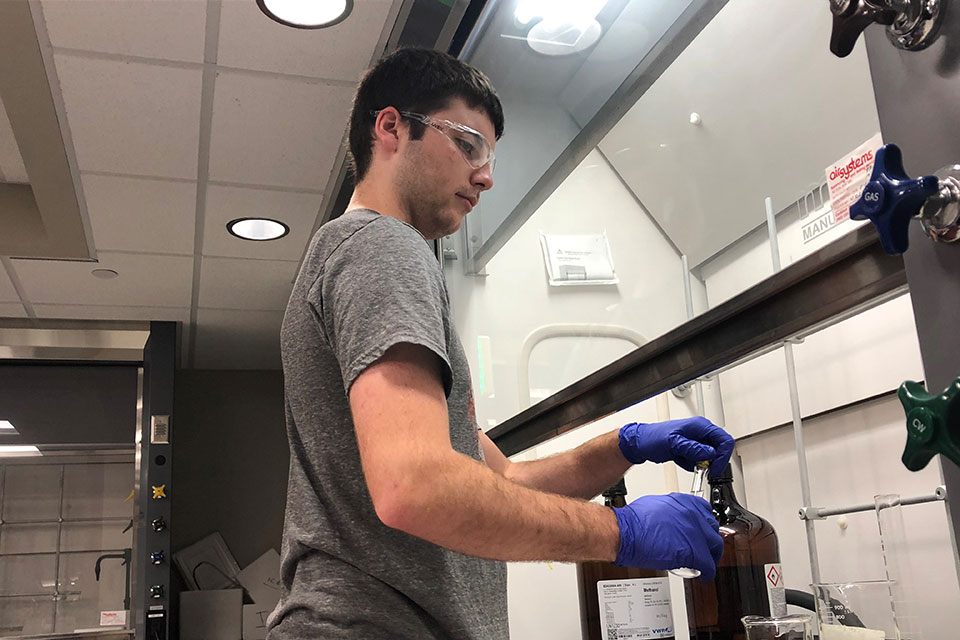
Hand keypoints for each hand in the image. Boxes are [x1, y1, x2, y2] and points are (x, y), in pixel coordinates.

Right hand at [612, 493, 723, 580]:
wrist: (625, 533)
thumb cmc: (633, 522)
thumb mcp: (655, 506)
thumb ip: (670, 511)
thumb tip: (671, 519)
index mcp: (683, 502)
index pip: (705, 511)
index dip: (705, 524)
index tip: (703, 530)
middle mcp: (692, 514)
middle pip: (712, 529)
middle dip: (710, 540)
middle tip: (706, 548)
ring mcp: (694, 532)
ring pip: (714, 546)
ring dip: (711, 556)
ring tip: (706, 563)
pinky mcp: (693, 551)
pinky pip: (708, 564)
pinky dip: (708, 571)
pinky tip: (705, 575)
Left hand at [618, 417, 734, 477]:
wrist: (641, 442)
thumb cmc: (653, 438)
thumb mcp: (673, 444)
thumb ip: (693, 448)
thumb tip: (710, 454)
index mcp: (700, 426)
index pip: (724, 440)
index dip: (723, 456)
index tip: (715, 468)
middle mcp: (701, 432)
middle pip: (720, 449)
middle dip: (712, 461)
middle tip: (703, 469)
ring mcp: (697, 440)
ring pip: (711, 456)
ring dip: (701, 463)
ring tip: (685, 461)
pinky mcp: (692, 448)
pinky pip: (700, 459)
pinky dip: (693, 464)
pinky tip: (681, 460)